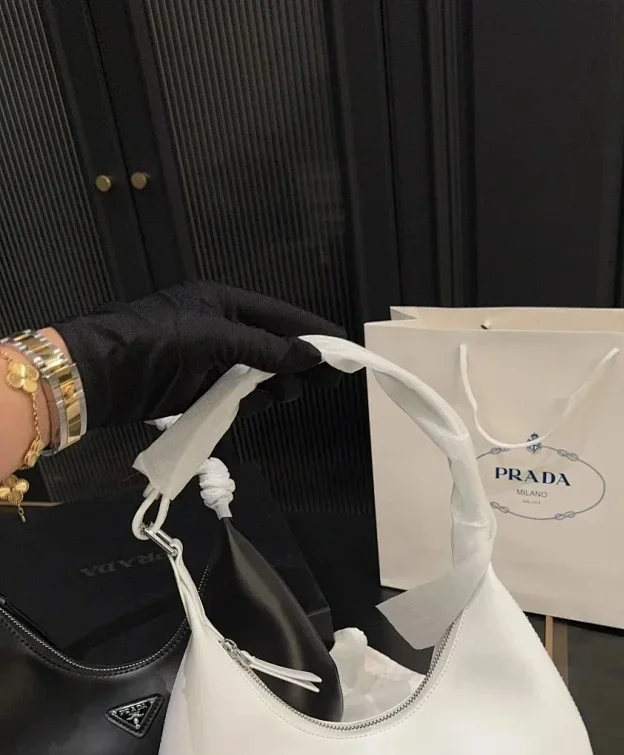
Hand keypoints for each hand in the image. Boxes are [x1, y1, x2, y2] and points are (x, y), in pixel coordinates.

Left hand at [54, 281, 346, 428]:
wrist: (102, 373)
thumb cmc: (157, 340)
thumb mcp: (216, 337)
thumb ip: (265, 348)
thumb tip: (311, 355)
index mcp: (222, 302)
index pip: (278, 315)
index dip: (311, 331)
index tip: (343, 346)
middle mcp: (220, 327)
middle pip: (272, 344)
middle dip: (300, 360)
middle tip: (332, 379)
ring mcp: (209, 359)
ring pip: (257, 372)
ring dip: (278, 383)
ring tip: (295, 393)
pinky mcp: (198, 389)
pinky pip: (237, 394)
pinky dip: (254, 400)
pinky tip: (267, 404)